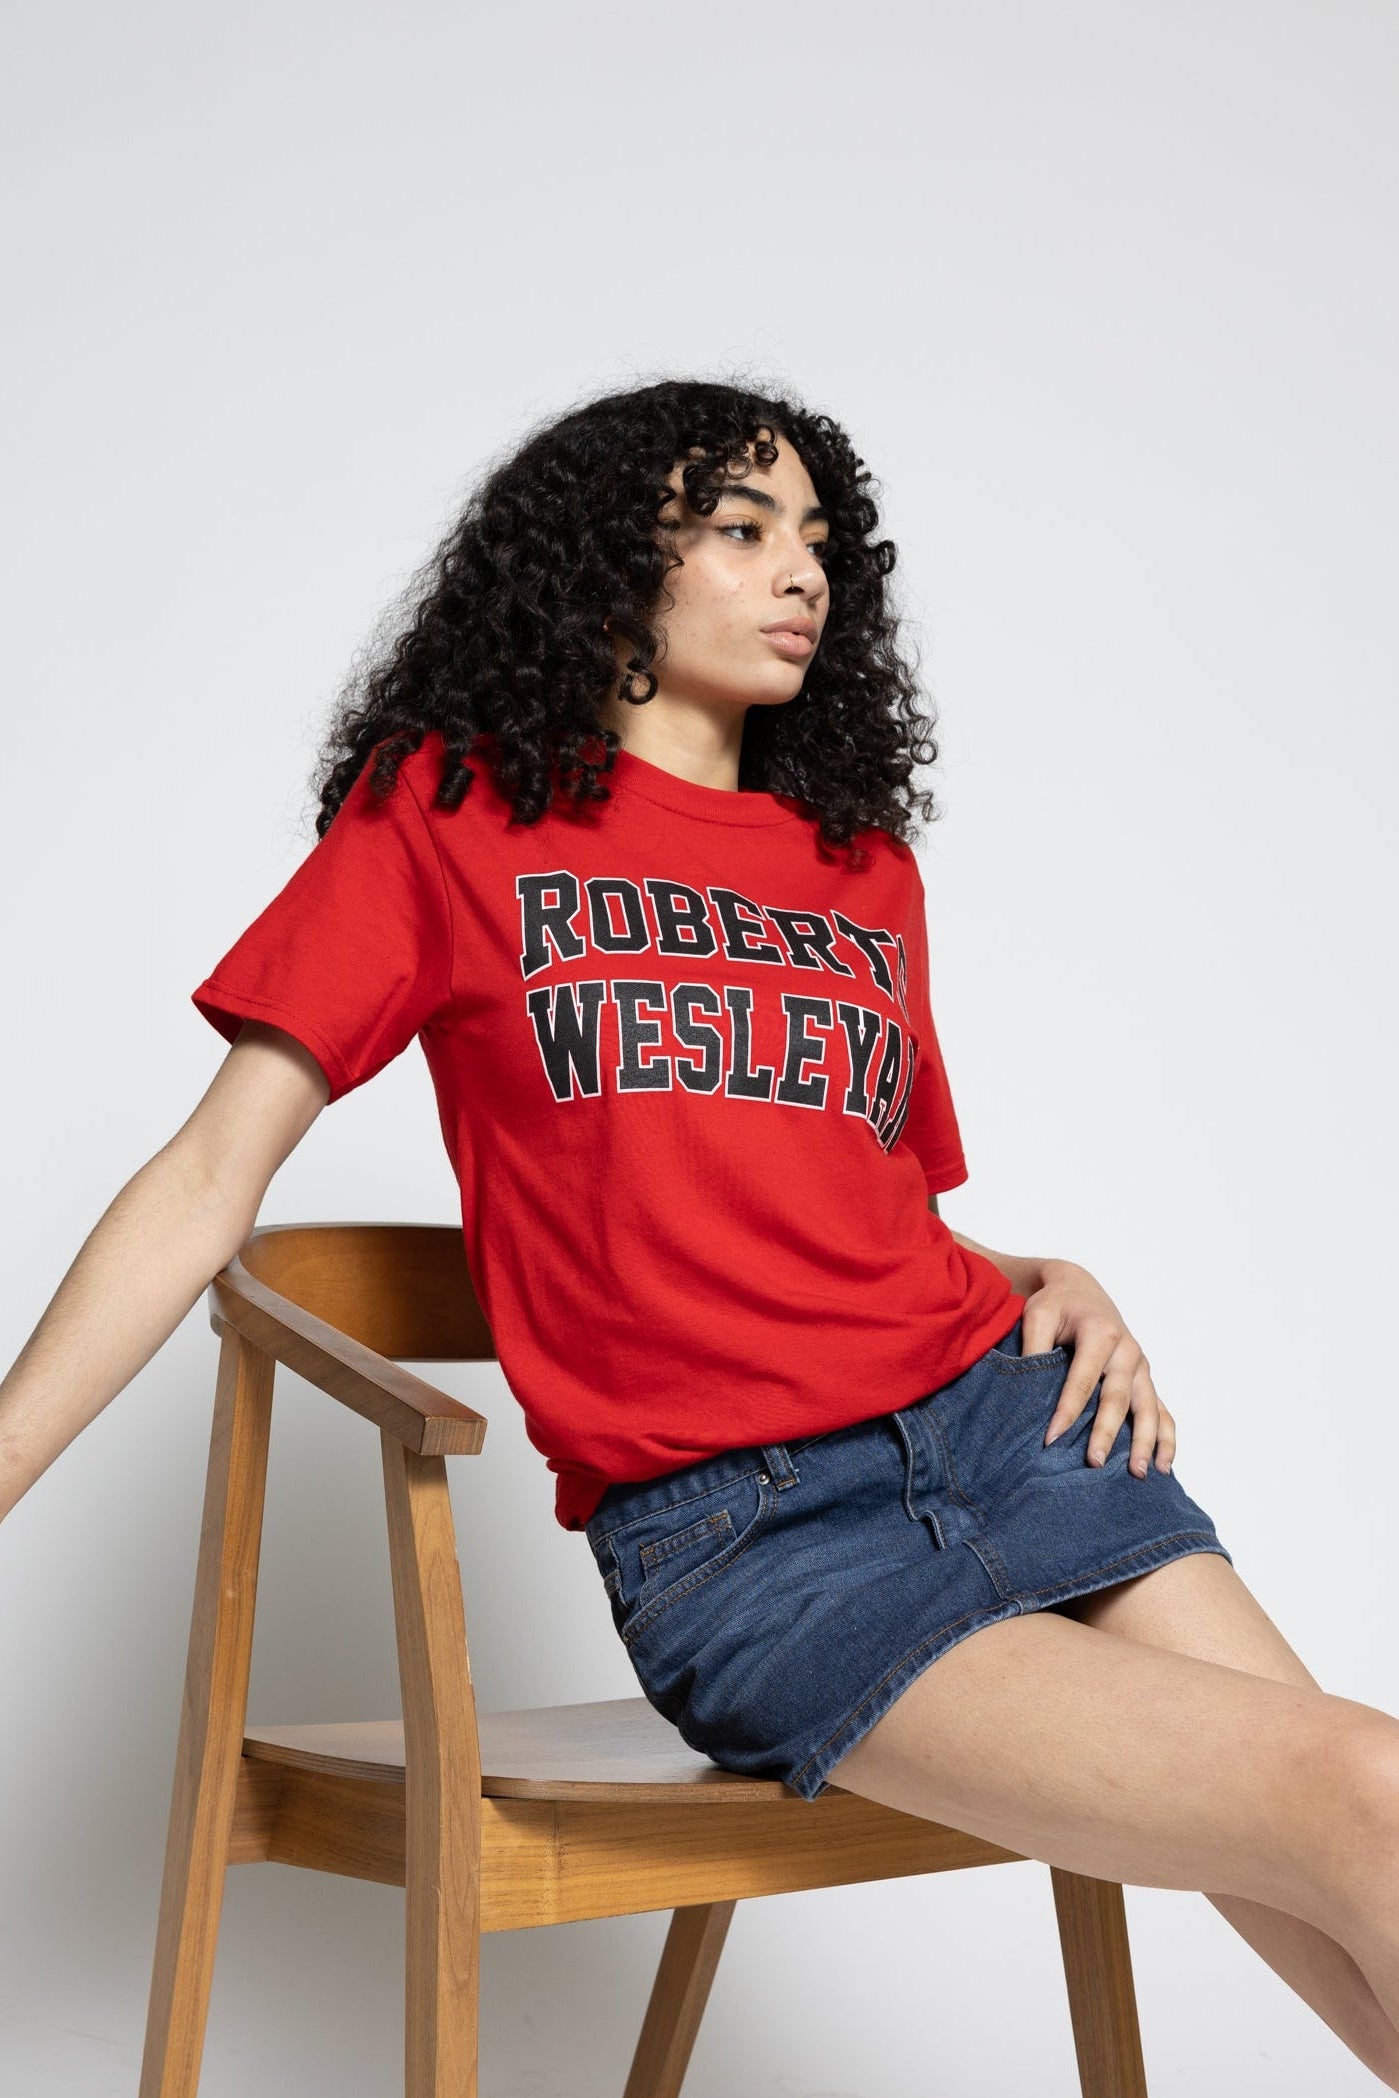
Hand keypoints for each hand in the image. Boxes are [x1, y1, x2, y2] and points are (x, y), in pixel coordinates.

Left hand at [1025, 1260, 1175, 1479]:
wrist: (1080, 1289)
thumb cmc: (1056, 1305)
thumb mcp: (1037, 1315)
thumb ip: (1033, 1348)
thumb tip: (1026, 1392)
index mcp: (1101, 1334)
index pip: (1082, 1380)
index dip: (1067, 1411)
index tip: (1050, 1440)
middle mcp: (1127, 1351)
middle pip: (1118, 1398)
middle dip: (1106, 1432)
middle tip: (1094, 1464)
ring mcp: (1141, 1366)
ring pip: (1148, 1407)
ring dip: (1145, 1441)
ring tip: (1138, 1473)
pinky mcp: (1145, 1379)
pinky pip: (1162, 1410)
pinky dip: (1165, 1437)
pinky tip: (1163, 1465)